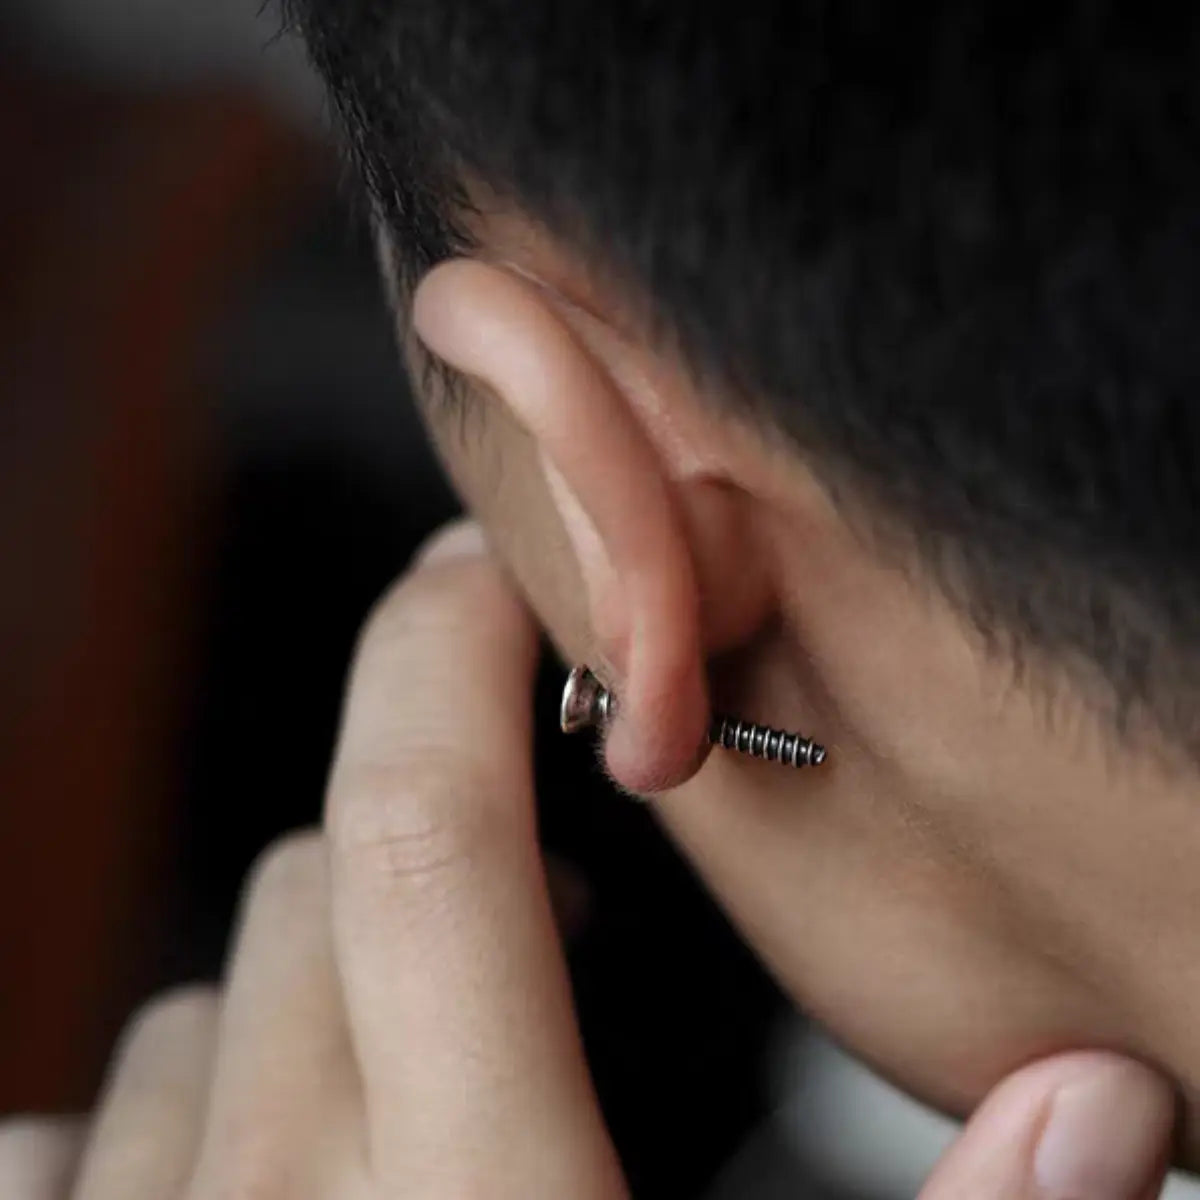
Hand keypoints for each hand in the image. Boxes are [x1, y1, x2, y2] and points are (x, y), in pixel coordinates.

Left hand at [0, 521, 1175, 1197]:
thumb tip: (1100, 1096)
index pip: (427, 830)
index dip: (447, 655)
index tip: (486, 564)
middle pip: (317, 883)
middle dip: (415, 811)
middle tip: (525, 835)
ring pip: (207, 1007)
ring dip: (304, 977)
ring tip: (406, 1028)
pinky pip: (72, 1155)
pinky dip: (159, 1119)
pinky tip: (230, 1158)